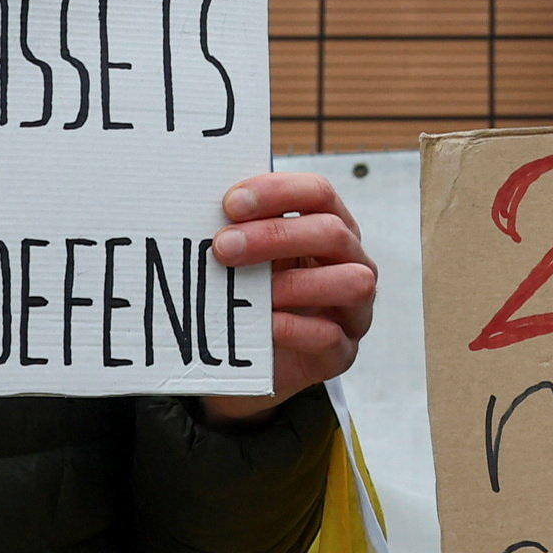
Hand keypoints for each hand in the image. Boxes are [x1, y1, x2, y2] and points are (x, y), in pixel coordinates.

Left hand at [201, 171, 376, 422]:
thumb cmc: (254, 296)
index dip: (279, 191)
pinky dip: (295, 329)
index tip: (231, 203)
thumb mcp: (251, 259)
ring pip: (352, 282)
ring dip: (296, 283)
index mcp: (329, 227)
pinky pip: (330, 336)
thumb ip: (240, 233)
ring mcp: (354, 308)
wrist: (254, 361)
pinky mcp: (342, 352)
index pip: (319, 192)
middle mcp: (352, 262)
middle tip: (224, 247)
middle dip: (276, 235)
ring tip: (251, 291)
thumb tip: (198, 206)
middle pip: (332, 232)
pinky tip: (264, 324)